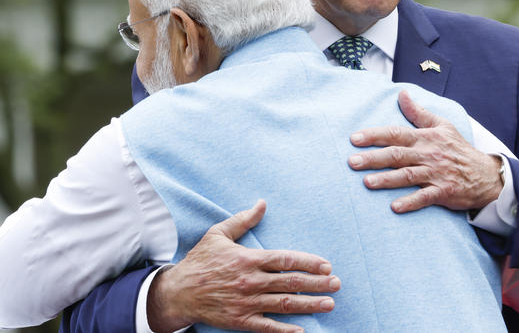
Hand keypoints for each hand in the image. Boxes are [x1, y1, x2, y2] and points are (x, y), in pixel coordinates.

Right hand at [147, 200, 340, 332]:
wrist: (177, 292)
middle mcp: (250, 281)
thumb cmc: (200, 261)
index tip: (326, 266)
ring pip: (284, 304)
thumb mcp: (218, 234)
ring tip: (329, 304)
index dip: (308, 263)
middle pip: (290, 282)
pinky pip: (267, 327)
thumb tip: (262, 203)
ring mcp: (246, 303)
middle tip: (337, 284)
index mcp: (248, 259)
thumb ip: (243, 220)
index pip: (285, 259)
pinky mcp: (240, 321)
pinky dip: (285, 330)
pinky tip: (303, 330)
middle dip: (317, 284)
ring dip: (309, 305)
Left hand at [348, 90, 503, 212]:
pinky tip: (395, 207)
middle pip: (397, 155)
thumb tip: (402, 93)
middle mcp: (428, 155)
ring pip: (408, 176)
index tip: (354, 138)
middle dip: (373, 158)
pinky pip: (425, 197)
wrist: (486, 174)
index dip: (375, 135)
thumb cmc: (458, 149)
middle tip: (352, 162)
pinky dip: (411, 202)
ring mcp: (436, 174)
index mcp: (425, 138)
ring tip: (367, 183)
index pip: (396, 133)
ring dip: (387, 180)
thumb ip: (418, 112)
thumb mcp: (442, 125)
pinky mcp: (444, 191)